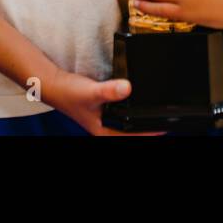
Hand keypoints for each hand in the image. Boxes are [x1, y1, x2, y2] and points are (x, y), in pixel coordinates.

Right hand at [41, 69, 164, 135]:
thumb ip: (109, 91)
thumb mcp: (91, 92)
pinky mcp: (108, 110)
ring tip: (158, 109)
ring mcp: (108, 119)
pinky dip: (133, 108)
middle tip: (167, 116)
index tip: (165, 125)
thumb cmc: (70, 93)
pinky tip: (141, 100)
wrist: (55, 85)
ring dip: (141, 118)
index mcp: (105, 132)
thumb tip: (127, 88)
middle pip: (134, 132)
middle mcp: (108, 128)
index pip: (134, 137)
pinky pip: (125, 112)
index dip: (150, 133)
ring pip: (130, 123)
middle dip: (149, 126)